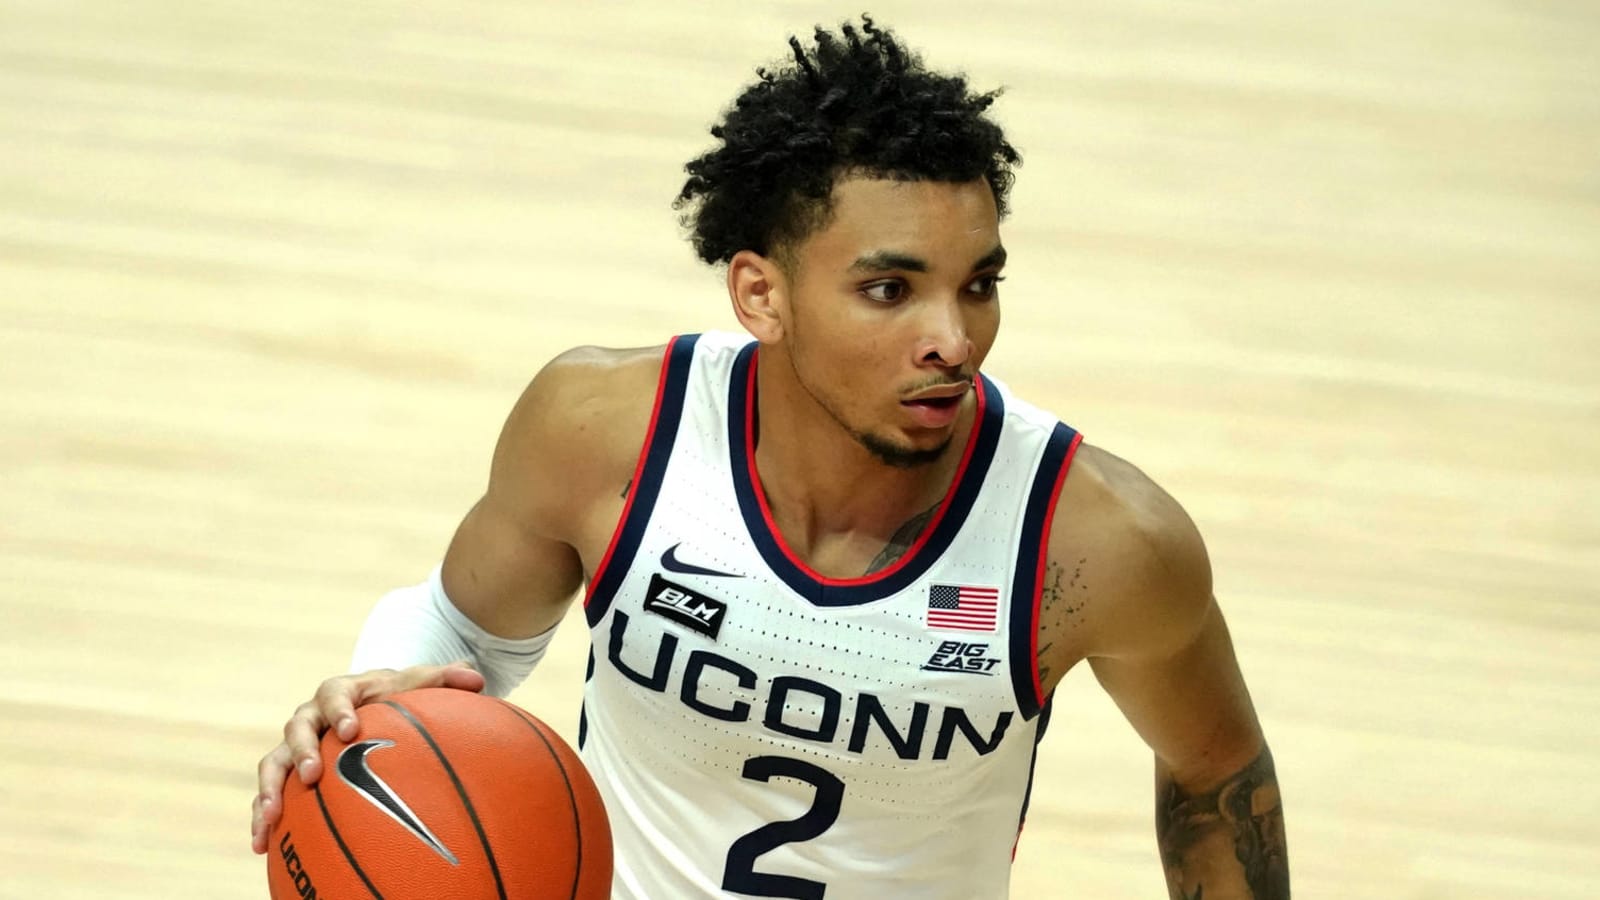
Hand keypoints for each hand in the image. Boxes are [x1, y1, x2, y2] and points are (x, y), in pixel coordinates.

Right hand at [249, 661, 484, 853]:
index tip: (349, 730)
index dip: (339, 710)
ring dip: (269, 789)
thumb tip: (477, 679)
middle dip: (301, 752)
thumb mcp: (418, 684)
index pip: (334, 693)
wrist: (367, 706)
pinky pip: (269, 794)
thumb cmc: (395, 696)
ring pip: (272, 763)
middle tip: (312, 775)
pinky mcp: (287, 773)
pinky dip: (262, 818)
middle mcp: (311, 716)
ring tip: (270, 817)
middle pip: (296, 728)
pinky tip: (260, 846)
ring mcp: (295, 745)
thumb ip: (445, 680)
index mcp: (341, 691)